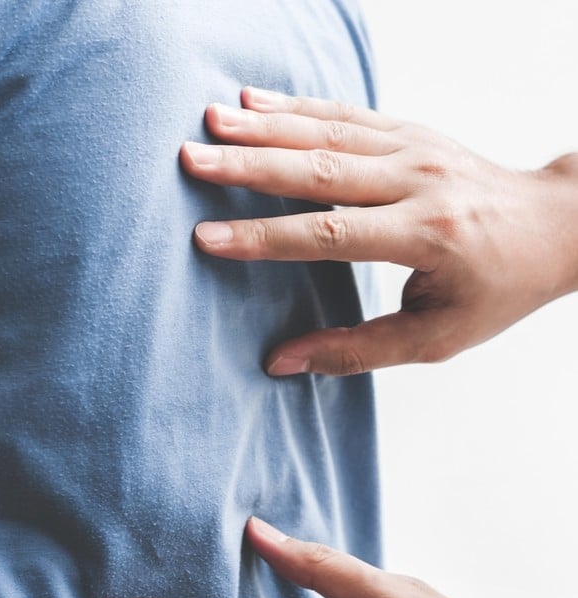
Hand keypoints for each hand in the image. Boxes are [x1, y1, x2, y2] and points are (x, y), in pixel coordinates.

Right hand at [180, 88, 577, 374]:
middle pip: (320, 170)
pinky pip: (347, 115)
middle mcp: (419, 182)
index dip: (263, 237)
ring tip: (210, 121)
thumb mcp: (434, 338)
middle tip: (191, 159)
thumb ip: (356, 351)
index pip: (329, 235)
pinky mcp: (411, 132)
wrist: (554, 226)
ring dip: (265, 125)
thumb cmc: (493, 290)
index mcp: (426, 235)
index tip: (206, 238)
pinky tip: (255, 100)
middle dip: (249, 165)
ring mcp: (416, 148)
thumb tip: (280, 362)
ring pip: (329, 132)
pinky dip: (297, 106)